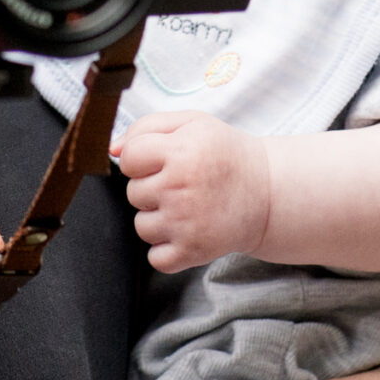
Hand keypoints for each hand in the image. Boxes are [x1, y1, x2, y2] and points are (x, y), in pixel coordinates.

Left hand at [113, 110, 270, 272]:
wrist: (266, 193)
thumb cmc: (225, 155)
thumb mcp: (193, 123)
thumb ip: (147, 127)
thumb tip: (112, 149)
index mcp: (180, 151)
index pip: (128, 159)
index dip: (142, 159)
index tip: (162, 160)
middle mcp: (180, 187)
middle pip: (133, 192)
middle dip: (152, 187)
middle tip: (183, 183)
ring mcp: (185, 223)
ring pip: (141, 225)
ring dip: (158, 218)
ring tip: (187, 206)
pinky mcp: (191, 251)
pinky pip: (155, 256)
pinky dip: (167, 248)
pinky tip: (187, 230)